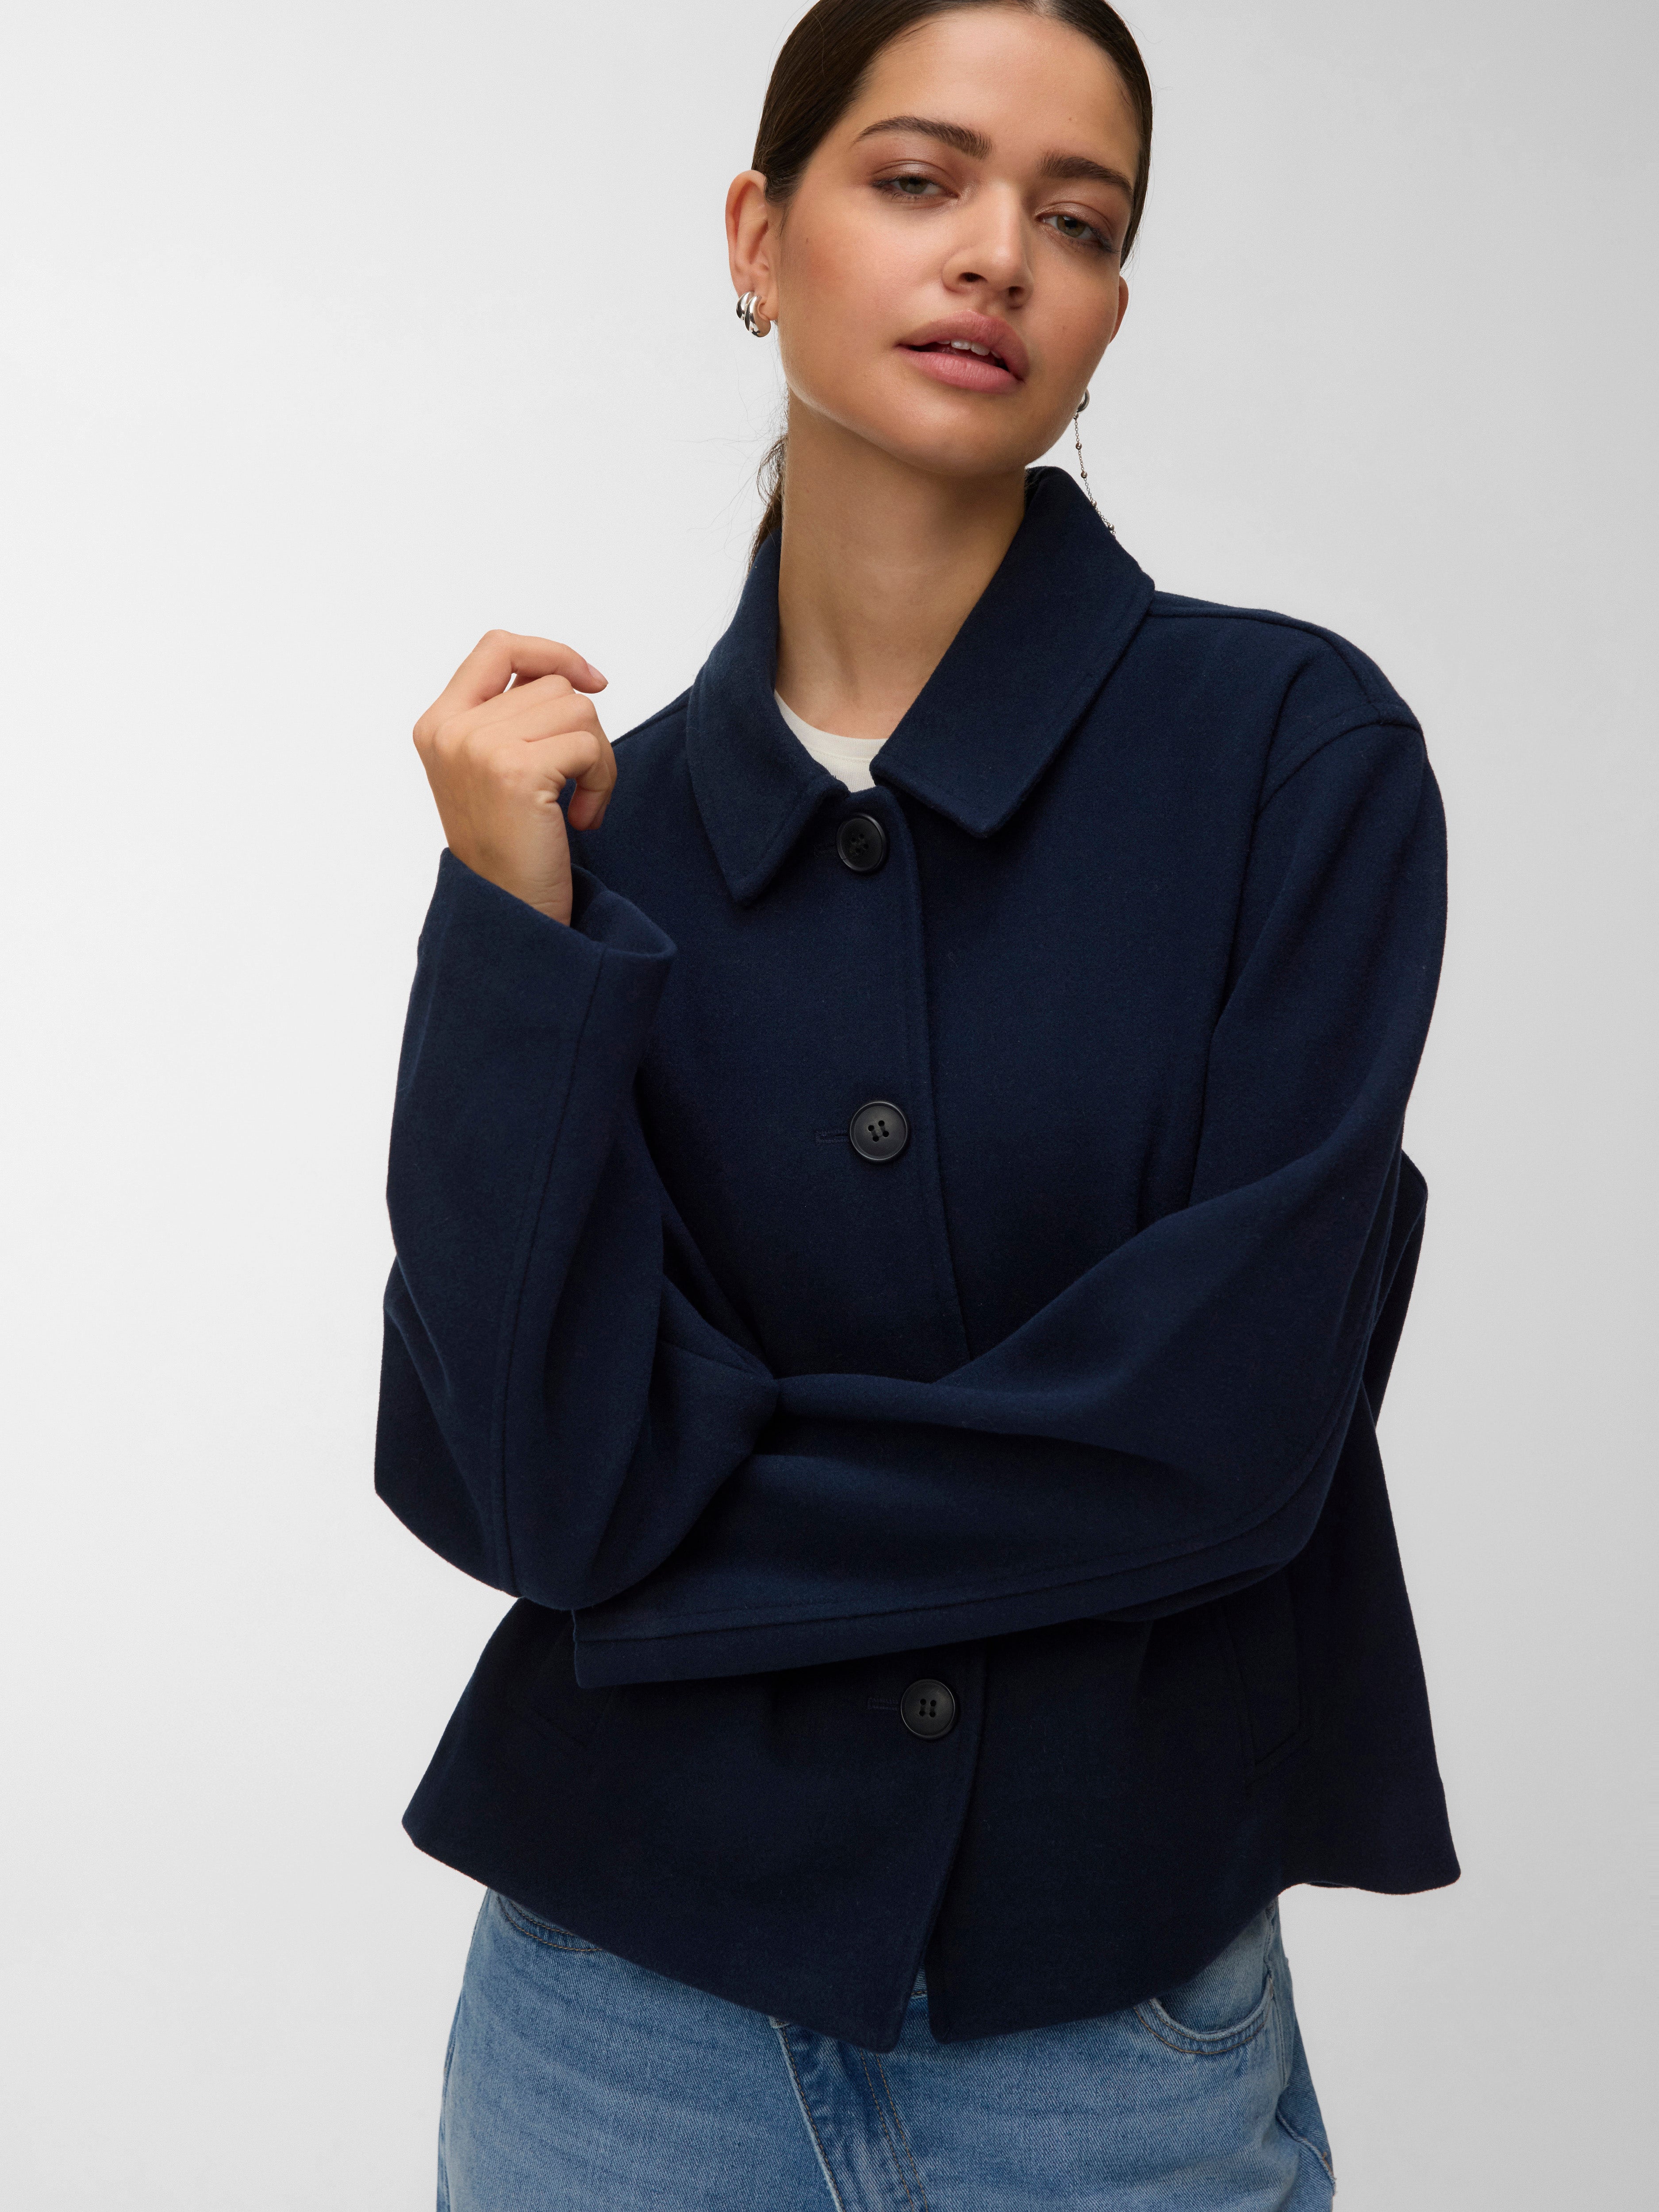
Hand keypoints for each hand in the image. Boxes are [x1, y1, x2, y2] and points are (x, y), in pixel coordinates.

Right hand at [413, 632, 615, 924]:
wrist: (508, 912)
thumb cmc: (510, 848)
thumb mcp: (495, 770)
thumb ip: (514, 717)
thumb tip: (574, 676)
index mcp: (438, 724)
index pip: (497, 646)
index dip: (551, 652)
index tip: (591, 681)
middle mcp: (451, 730)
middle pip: (551, 684)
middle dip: (583, 731)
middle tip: (577, 785)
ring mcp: (479, 747)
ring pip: (577, 709)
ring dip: (597, 759)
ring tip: (577, 805)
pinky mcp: (516, 770)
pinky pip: (589, 745)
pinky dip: (602, 782)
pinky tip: (581, 819)